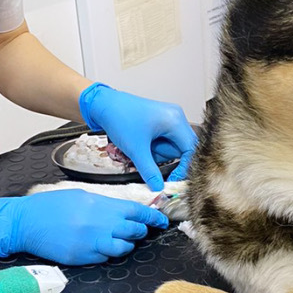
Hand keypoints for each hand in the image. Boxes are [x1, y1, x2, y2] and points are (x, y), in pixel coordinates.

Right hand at [0, 191, 168, 265]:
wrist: (27, 222)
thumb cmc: (52, 207)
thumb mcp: (82, 197)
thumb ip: (105, 205)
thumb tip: (125, 212)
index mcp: (101, 205)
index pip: (137, 211)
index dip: (152, 217)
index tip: (161, 221)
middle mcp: (100, 224)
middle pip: (134, 230)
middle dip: (139, 231)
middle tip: (138, 230)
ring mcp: (92, 243)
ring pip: (123, 248)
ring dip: (125, 245)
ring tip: (116, 240)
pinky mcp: (83, 257)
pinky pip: (105, 258)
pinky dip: (107, 253)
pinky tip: (99, 246)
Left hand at [79, 82, 197, 191]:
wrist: (103, 105)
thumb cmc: (119, 116)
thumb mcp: (136, 149)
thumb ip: (150, 171)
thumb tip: (158, 187)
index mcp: (175, 120)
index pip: (190, 150)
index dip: (183, 167)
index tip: (173, 179)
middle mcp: (175, 117)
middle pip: (180, 149)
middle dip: (162, 157)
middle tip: (146, 156)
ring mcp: (167, 119)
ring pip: (169, 148)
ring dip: (155, 153)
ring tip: (139, 146)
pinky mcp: (159, 123)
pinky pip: (162, 142)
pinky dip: (152, 148)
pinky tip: (139, 143)